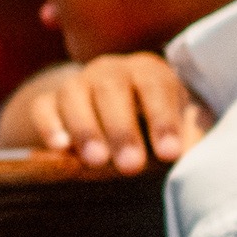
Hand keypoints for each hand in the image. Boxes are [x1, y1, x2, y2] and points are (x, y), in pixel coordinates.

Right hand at [0, 53, 209, 173]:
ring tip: (96, 162)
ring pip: (74, 94)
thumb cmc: (159, 128)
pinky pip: (42, 107)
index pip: (156, 87)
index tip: (170, 155)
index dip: (163, 119)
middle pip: (111, 88)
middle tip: (131, 166)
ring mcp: (77, 84)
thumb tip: (194, 159)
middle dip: (121, 128)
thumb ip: (191, 138)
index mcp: (149, 72)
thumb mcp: (183, 128)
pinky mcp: (48, 101)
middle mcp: (110, 71)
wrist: (117, 124)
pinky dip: (49, 125)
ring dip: (85, 128)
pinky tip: (60, 148)